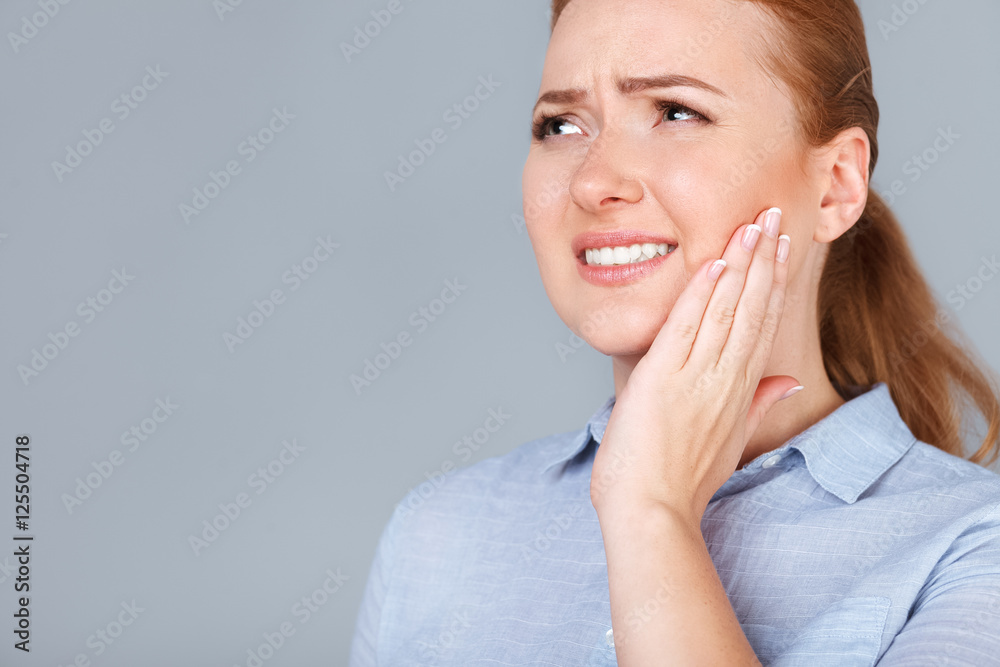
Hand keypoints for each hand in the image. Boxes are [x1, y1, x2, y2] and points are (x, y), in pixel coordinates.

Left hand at [590, 207, 796, 524]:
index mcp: (739, 392)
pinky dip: (700, 294)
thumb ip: (760, 403)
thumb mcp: (731, 441)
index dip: (773, 283)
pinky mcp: (663, 378)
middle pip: (751, 309)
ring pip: (725, 310)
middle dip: (763, 260)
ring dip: (739, 265)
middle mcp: (724, 379)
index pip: (761, 325)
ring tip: (752, 225)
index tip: (781, 248)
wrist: (653, 512)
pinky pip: (687, 327)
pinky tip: (713, 263)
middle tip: (772, 217)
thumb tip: (789, 380)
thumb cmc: (683, 483)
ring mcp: (696, 377)